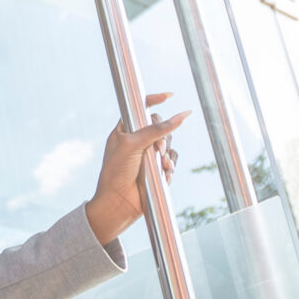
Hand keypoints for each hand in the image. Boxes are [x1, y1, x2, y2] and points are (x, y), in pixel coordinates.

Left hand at [85, 91, 189, 243]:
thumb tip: (181, 116)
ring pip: (169, 144)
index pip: (140, 108)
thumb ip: (156, 129)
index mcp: (124, 130)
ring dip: (168, 155)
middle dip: (164, 136)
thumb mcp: (133, 145)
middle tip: (158, 149)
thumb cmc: (117, 172)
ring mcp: (148, 155)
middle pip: (161, 126)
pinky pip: (172, 161)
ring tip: (162, 167)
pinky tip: (165, 175)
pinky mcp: (157, 169)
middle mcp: (137, 140)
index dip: (154, 99)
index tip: (169, 96)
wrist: (118, 202)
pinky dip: (170, 167)